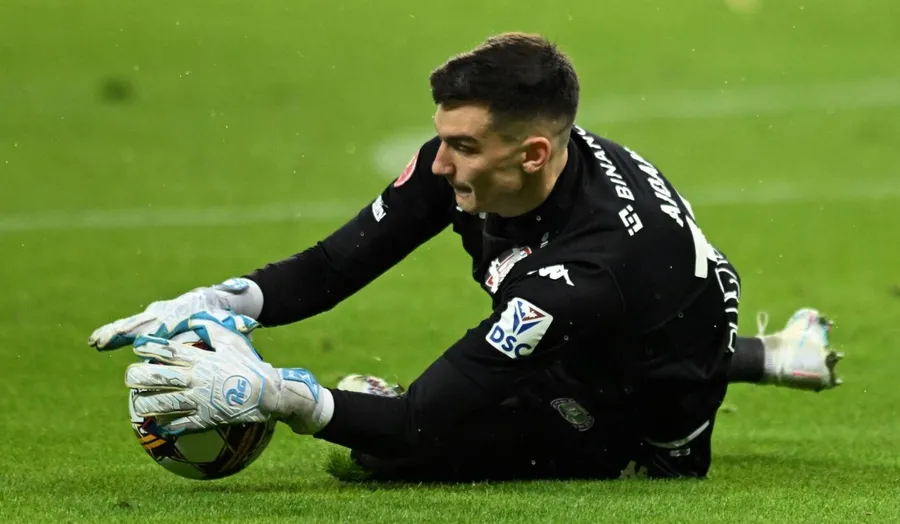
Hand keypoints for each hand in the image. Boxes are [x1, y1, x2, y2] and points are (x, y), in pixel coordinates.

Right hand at [89, 278, 261, 350]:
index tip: (142, 339)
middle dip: (126, 332)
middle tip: (105, 341)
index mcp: (186, 312)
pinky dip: (115, 332)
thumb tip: (250, 326)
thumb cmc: (229, 316)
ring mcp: (158, 313)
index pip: (167, 323)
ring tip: (97, 342)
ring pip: (134, 323)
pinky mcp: (152, 319)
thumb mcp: (233, 322)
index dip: (154, 332)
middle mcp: (168, 311)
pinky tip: (97, 342)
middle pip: (144, 322)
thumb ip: (236, 325)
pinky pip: (131, 326)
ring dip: (115, 333)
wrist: (223, 302)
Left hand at [125, 310, 332, 435]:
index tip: (137, 348)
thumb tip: (195, 319)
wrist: (267, 393)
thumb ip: (212, 329)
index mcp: (201, 359)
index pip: (168, 351)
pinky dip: (165, 425)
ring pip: (161, 403)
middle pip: (156, 378)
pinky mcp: (203, 420)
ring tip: (137, 402)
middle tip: (129, 377)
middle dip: (137, 377)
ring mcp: (197, 401)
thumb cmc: (250, 364)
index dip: (149, 348)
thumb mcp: (233, 341)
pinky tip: (157, 425)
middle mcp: (194, 379)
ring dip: (145, 403)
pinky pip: (178, 424)